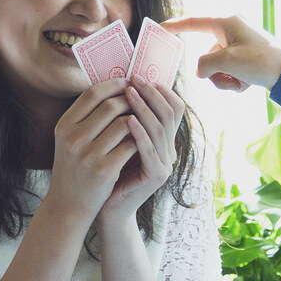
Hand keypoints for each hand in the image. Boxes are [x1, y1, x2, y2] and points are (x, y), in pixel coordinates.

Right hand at [42, 80, 136, 220]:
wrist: (69, 205)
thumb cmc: (74, 169)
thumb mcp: (70, 141)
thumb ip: (85, 118)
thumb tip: (114, 88)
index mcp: (63, 126)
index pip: (92, 94)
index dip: (113, 84)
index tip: (128, 82)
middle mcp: (72, 138)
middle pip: (110, 105)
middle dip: (131, 99)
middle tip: (142, 99)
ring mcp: (87, 154)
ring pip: (124, 123)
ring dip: (139, 119)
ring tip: (145, 119)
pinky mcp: (104, 170)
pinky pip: (130, 145)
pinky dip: (140, 139)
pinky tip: (144, 140)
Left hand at [98, 79, 186, 222]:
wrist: (106, 204)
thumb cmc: (109, 169)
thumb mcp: (119, 138)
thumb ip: (126, 116)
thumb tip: (122, 84)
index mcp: (164, 138)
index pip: (173, 106)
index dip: (158, 90)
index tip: (137, 76)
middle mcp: (170, 149)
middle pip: (170, 113)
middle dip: (151, 94)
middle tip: (134, 79)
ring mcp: (166, 163)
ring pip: (160, 129)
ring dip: (144, 108)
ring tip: (129, 93)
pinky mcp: (157, 175)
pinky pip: (150, 150)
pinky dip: (140, 133)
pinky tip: (127, 120)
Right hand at [163, 15, 280, 91]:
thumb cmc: (261, 61)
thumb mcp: (227, 61)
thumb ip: (204, 64)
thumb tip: (201, 70)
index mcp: (226, 22)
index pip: (194, 22)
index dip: (175, 26)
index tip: (160, 28)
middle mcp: (232, 29)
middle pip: (206, 54)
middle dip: (214, 72)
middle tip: (229, 78)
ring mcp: (239, 43)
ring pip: (217, 66)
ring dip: (225, 79)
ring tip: (242, 82)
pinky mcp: (246, 56)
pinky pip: (228, 70)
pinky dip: (235, 80)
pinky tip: (248, 83)